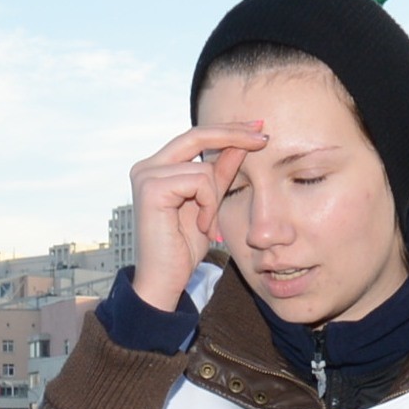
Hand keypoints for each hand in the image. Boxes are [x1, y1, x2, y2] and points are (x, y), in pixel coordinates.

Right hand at [126, 124, 267, 313]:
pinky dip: (209, 204)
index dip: (227, 130)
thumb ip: (220, 174)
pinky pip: (200, 182)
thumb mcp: (210, 204)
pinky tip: (201, 226)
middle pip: (196, 135)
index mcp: (157, 167)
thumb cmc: (183, 249)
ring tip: (208, 225)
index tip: (258, 128)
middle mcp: (146, 166)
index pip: (195, 137)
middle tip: (263, 139)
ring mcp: (146, 175)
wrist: (165, 280)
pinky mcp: (152, 188)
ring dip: (216, 197)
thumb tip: (241, 143)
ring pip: (203, 168)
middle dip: (233, 135)